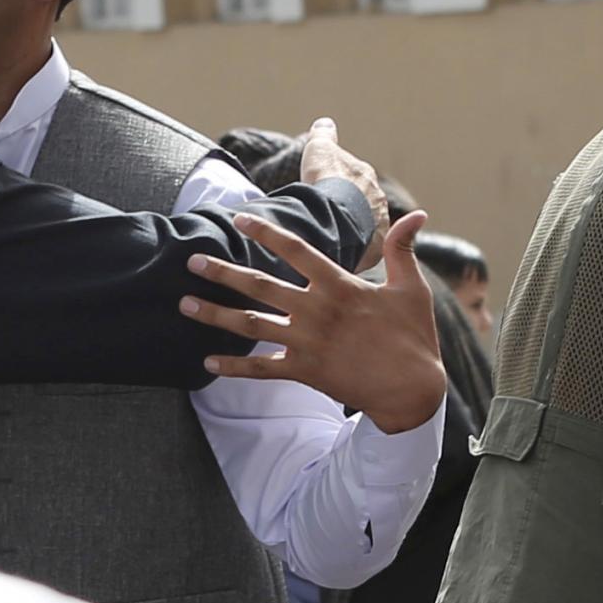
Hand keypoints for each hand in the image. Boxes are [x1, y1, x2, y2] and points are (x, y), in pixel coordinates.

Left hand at [178, 209, 446, 433]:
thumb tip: (418, 214)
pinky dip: (234, 366)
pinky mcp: (304, 371)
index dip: (265, 231)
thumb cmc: (414, 336)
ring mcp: (306, 342)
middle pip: (258, 285)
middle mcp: (315, 310)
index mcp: (338, 285)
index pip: (294, 249)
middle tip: (192, 261)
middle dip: (222, 272)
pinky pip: (261, 369)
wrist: (411, 389)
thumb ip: (403, 249)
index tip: (238, 217)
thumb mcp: (412, 288)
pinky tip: (208, 361)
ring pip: (250, 325)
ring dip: (214, 314)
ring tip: (184, 305)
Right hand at [298, 117, 387, 270]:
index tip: (326, 191)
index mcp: (365, 175)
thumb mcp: (319, 149)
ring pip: (364, 227)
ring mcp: (379, 224)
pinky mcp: (375, 248)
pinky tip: (338, 252)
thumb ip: (323, 135)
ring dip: (351, 230)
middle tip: (327, 216)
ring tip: (331, 237)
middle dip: (347, 208)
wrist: (333, 213)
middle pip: (361, 204)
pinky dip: (353, 249)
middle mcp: (378, 198)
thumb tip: (324, 123)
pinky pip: (363, 249)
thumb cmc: (326, 180)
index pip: (354, 178)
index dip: (338, 184)